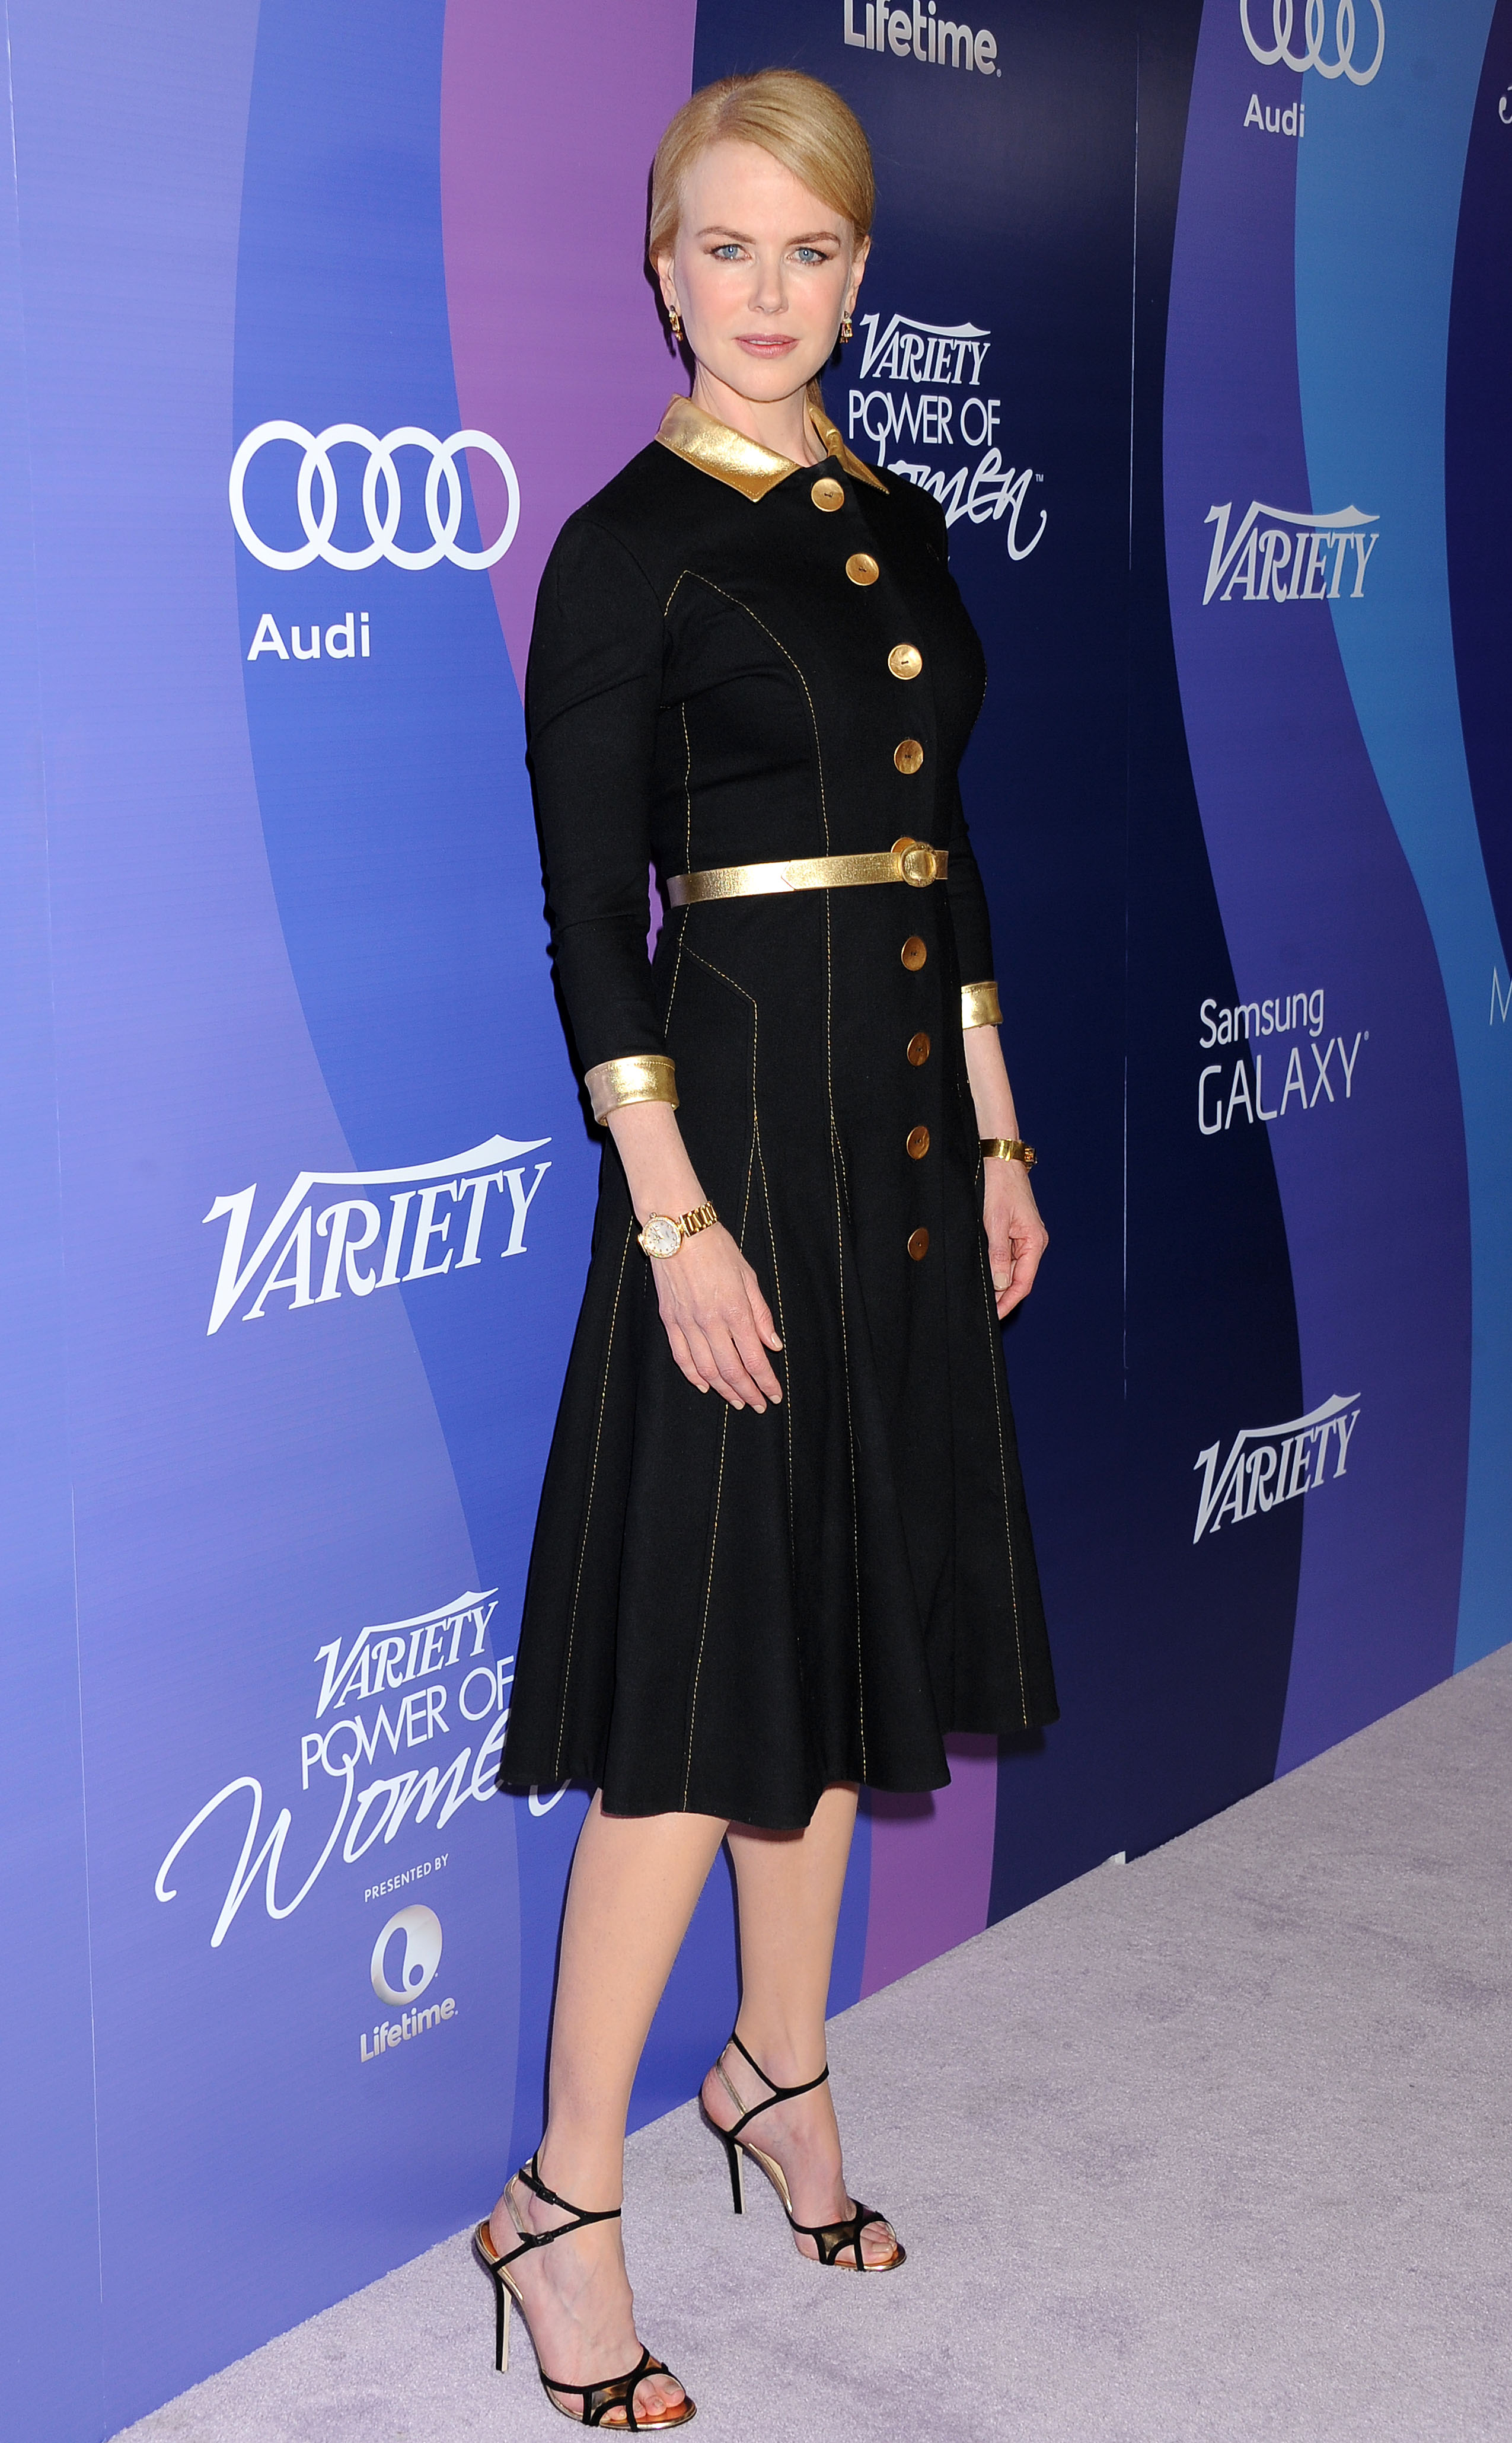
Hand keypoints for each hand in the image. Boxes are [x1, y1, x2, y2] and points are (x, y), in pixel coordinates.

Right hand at [651, 1224, 783, 1410]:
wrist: (678, 1230)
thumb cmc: (718, 1248)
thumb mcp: (749, 1277)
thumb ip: (762, 1314)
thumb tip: (774, 1345)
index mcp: (735, 1310)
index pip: (754, 1358)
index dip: (766, 1382)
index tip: (774, 1395)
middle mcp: (710, 1322)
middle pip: (731, 1370)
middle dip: (748, 1392)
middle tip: (758, 1404)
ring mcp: (687, 1323)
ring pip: (706, 1369)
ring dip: (724, 1390)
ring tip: (737, 1401)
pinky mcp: (670, 1320)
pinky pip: (681, 1356)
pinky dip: (693, 1376)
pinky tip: (705, 1385)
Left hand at [984, 1159, 1047, 1318]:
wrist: (998, 1158)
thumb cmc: (999, 1185)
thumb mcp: (995, 1222)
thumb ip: (998, 1255)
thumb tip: (1001, 1284)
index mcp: (1034, 1242)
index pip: (1023, 1283)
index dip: (1008, 1302)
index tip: (994, 1315)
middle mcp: (1033, 1242)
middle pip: (1018, 1279)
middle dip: (1001, 1296)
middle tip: (982, 1310)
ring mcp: (1023, 1237)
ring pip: (1011, 1269)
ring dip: (997, 1283)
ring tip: (980, 1297)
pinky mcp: (1013, 1231)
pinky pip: (1006, 1256)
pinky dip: (995, 1267)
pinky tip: (983, 1275)